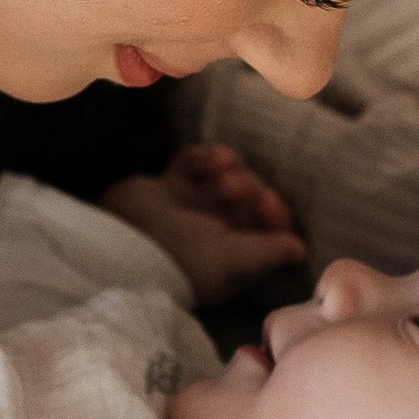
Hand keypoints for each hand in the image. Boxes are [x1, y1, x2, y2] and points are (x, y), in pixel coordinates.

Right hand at [105, 143, 305, 304]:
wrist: (116, 245)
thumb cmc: (177, 261)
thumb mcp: (228, 261)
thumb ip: (266, 254)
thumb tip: (302, 252)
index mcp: (233, 257)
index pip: (270, 230)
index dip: (275, 213)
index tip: (268, 204)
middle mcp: (215, 233)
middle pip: (251, 199)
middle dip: (249, 188)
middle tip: (232, 189)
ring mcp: (191, 209)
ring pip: (228, 177)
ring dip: (230, 170)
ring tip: (219, 174)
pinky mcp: (168, 188)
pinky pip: (195, 163)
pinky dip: (205, 158)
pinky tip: (208, 160)